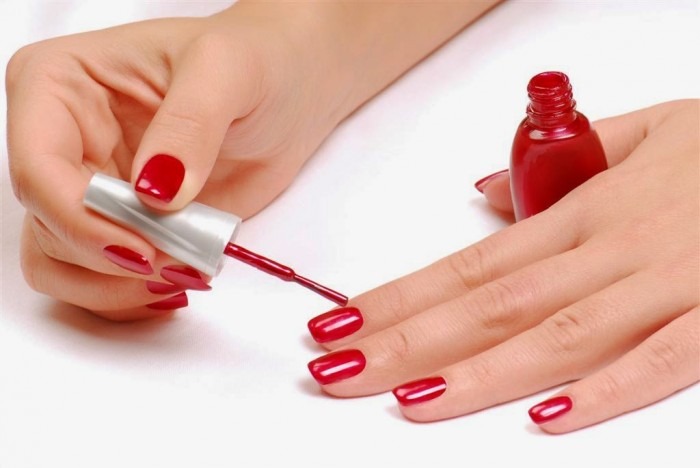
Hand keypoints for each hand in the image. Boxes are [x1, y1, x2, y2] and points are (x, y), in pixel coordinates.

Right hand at [6, 4, 351, 319]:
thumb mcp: (226, 70)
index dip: (80, 218)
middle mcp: (63, 141)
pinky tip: (180, 278)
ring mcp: (92, 188)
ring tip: (184, 271)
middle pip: (47, 224)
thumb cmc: (254, 61)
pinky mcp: (125, 225)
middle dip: (110, 256)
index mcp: (59, 85)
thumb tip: (155, 194)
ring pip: (60, 263)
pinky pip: (100, 278)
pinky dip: (131, 294)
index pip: (36, 166)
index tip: (142, 246)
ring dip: (116, 286)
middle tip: (179, 260)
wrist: (287, 92)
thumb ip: (189, 124)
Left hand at [305, 99, 698, 432]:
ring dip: (476, 374)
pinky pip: (661, 362)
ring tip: (405, 401)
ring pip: (556, 336)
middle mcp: (609, 250)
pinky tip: (543, 417)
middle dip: (406, 342)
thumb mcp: (641, 133)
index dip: (398, 296)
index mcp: (582, 213)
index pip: (468, 263)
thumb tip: (488, 193)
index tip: (341, 323)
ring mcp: (665, 284)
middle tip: (337, 370)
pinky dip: (604, 389)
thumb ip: (556, 166)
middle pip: (488, 305)